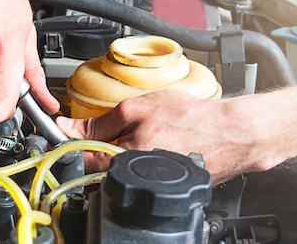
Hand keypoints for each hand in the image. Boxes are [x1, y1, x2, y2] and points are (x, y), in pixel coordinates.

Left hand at [57, 90, 280, 184]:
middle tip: (113, 135)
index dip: (72, 147)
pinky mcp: (163, 188)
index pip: (79, 162)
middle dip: (98, 153)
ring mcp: (149, 186)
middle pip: (98, 172)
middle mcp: (134, 179)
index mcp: (123, 160)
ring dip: (117, 158)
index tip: (70, 137)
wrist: (229, 134)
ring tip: (142, 139)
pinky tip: (154, 149)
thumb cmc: (190, 119)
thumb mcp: (137, 108)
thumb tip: (66, 127)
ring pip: (118, 176)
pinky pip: (139, 177)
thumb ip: (98, 122)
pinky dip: (139, 163)